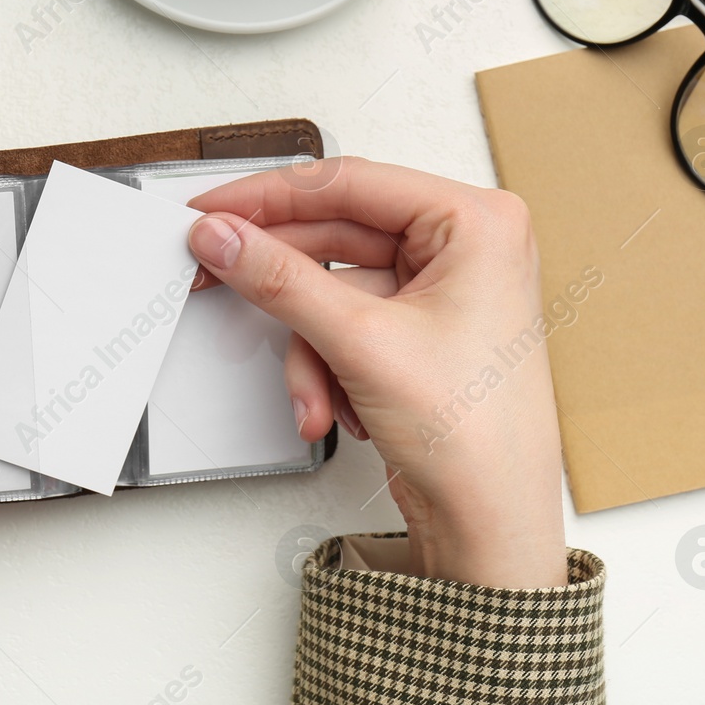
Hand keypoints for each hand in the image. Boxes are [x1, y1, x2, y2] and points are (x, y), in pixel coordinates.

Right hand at [187, 159, 567, 587]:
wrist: (491, 522)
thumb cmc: (477, 436)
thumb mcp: (361, 342)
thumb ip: (280, 279)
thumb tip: (225, 236)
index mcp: (477, 223)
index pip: (351, 183)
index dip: (270, 195)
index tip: (214, 208)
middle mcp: (464, 248)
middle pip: (336, 239)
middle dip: (286, 289)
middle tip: (216, 273)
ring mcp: (441, 292)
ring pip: (332, 292)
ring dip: (310, 350)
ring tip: (315, 397)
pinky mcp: (418, 334)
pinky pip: (344, 326)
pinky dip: (328, 368)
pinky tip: (339, 408)